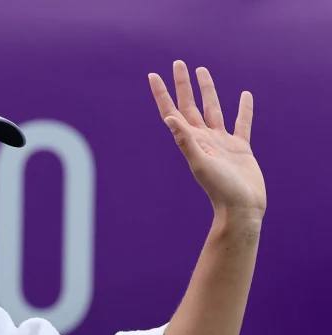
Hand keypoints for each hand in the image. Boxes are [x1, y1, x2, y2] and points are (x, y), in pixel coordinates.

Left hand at [149, 61, 265, 224]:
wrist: (241, 208)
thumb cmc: (220, 189)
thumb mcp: (200, 163)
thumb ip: (185, 141)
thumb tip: (169, 119)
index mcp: (191, 141)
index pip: (172, 111)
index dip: (162, 94)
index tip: (153, 75)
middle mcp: (204, 138)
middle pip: (191, 104)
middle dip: (184, 84)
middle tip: (178, 63)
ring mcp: (222, 142)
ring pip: (213, 109)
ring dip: (207, 90)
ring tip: (203, 71)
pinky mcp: (240, 147)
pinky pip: (241, 123)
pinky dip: (243, 109)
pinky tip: (244, 95)